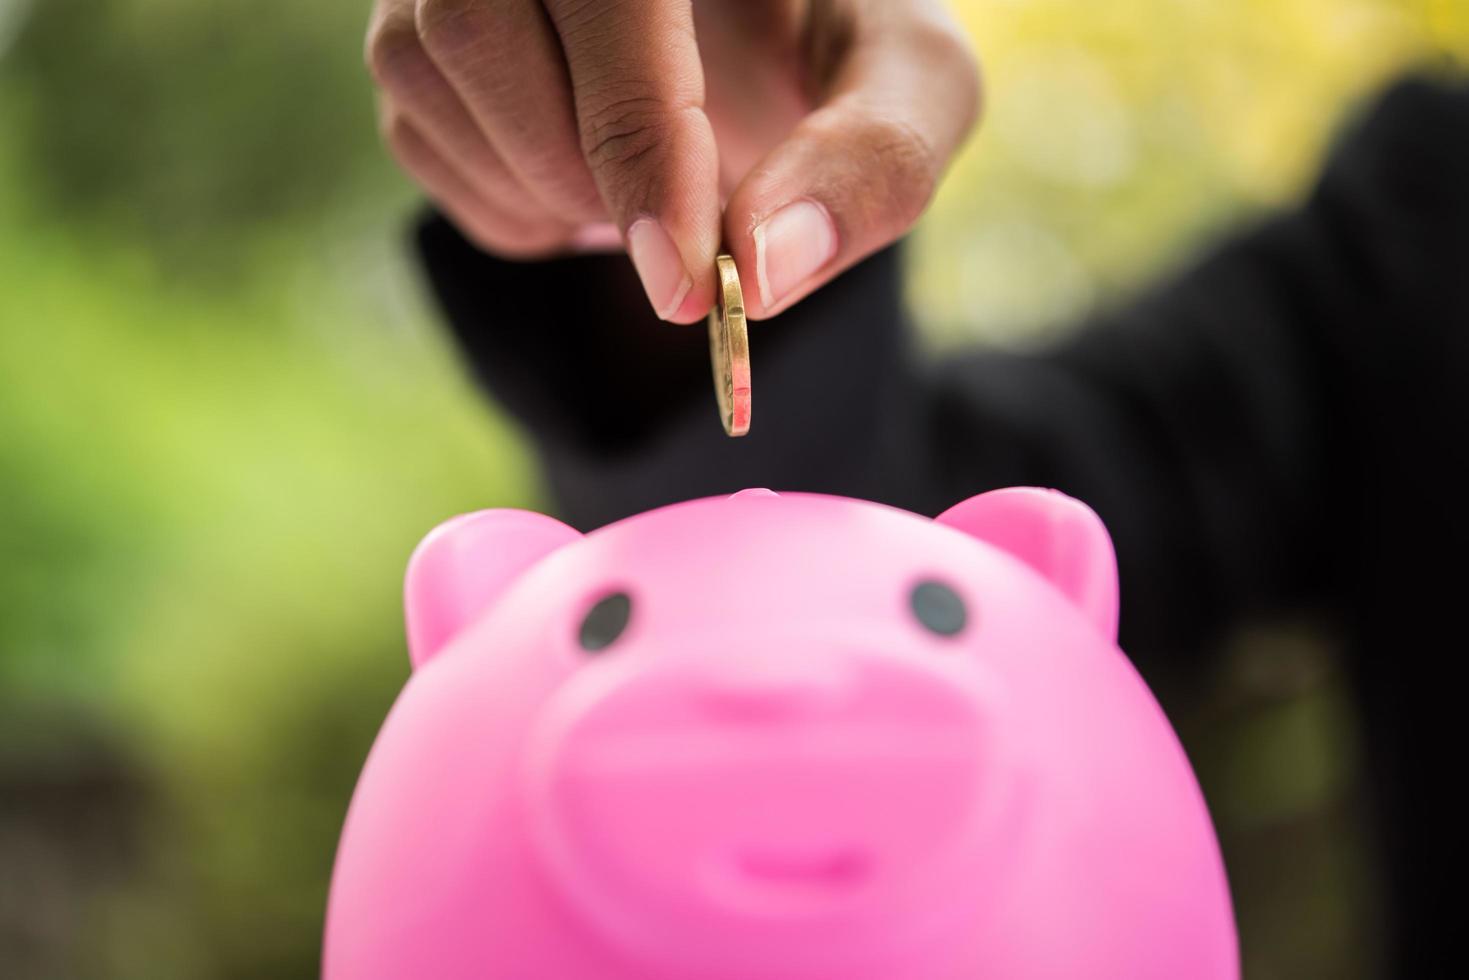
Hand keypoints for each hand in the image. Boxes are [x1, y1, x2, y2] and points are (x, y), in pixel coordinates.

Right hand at [366, 0, 979, 320]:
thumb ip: (874, 161)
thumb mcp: (908, 86)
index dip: (635, 129)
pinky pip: (416, 133)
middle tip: (675, 249)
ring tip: (644, 202)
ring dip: (542, 191)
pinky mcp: (419, 30)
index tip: (688, 276)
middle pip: (476, 23)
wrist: (763, 49)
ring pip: (426, 77)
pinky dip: (511, 205)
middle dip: (581, 171)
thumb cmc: (837, 50)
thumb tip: (768, 273)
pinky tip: (590, 191)